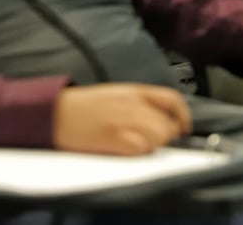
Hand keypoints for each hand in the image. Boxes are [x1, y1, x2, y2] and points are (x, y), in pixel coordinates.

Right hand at [53, 84, 190, 154]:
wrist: (58, 114)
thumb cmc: (85, 106)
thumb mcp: (118, 93)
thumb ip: (142, 103)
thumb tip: (164, 118)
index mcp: (135, 91)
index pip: (172, 99)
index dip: (183, 115)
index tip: (184, 127)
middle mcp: (133, 104)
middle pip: (167, 124)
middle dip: (166, 136)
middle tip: (154, 139)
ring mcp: (125, 122)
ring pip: (157, 138)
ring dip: (153, 145)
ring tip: (138, 144)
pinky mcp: (115, 139)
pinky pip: (140, 149)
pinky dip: (139, 152)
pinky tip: (128, 149)